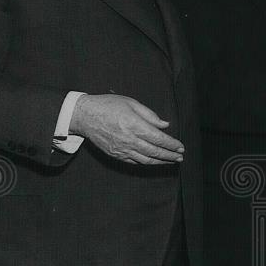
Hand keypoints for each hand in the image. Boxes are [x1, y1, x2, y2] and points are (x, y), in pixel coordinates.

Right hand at [70, 94, 184, 164]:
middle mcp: (128, 139)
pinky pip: (134, 162)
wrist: (84, 116)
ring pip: (145, 159)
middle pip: (154, 151)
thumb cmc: (108, 105)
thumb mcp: (131, 103)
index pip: (158, 138)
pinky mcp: (115, 154)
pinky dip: (147, 162)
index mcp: (134, 125)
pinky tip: (154, 161)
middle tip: (180, 157)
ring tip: (171, 161)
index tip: (180, 146)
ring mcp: (121, 149)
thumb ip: (149, 115)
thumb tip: (165, 125)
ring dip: (161, 161)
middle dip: (170, 155)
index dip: (171, 144)